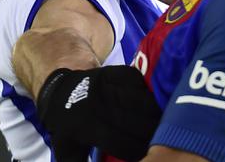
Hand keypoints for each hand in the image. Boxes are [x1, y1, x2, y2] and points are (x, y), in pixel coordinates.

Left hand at [37, 66, 161, 161]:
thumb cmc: (67, 128)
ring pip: (144, 101)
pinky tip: (154, 104)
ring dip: (157, 114)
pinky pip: (140, 82)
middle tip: (163, 143)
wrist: (59, 92)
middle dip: (153, 135)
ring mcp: (107, 85)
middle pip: (137, 123)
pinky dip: (150, 94)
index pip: (122, 144)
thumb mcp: (67, 152)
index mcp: (87, 127)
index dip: (139, 152)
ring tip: (165, 125)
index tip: (149, 156)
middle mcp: (98, 104)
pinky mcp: (115, 71)